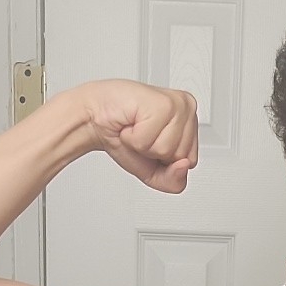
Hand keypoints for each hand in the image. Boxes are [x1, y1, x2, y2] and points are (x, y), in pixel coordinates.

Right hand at [81, 80, 198, 192]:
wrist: (96, 117)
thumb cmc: (124, 137)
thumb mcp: (153, 172)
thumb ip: (174, 181)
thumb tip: (183, 165)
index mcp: (190, 122)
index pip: (190, 161)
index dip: (165, 161)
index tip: (151, 142)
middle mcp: (188, 108)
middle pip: (181, 156)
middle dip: (154, 152)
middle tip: (141, 134)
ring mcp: (178, 104)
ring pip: (168, 149)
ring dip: (143, 143)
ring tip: (136, 127)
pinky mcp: (163, 103)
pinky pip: (151, 140)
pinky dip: (134, 137)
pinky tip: (132, 122)